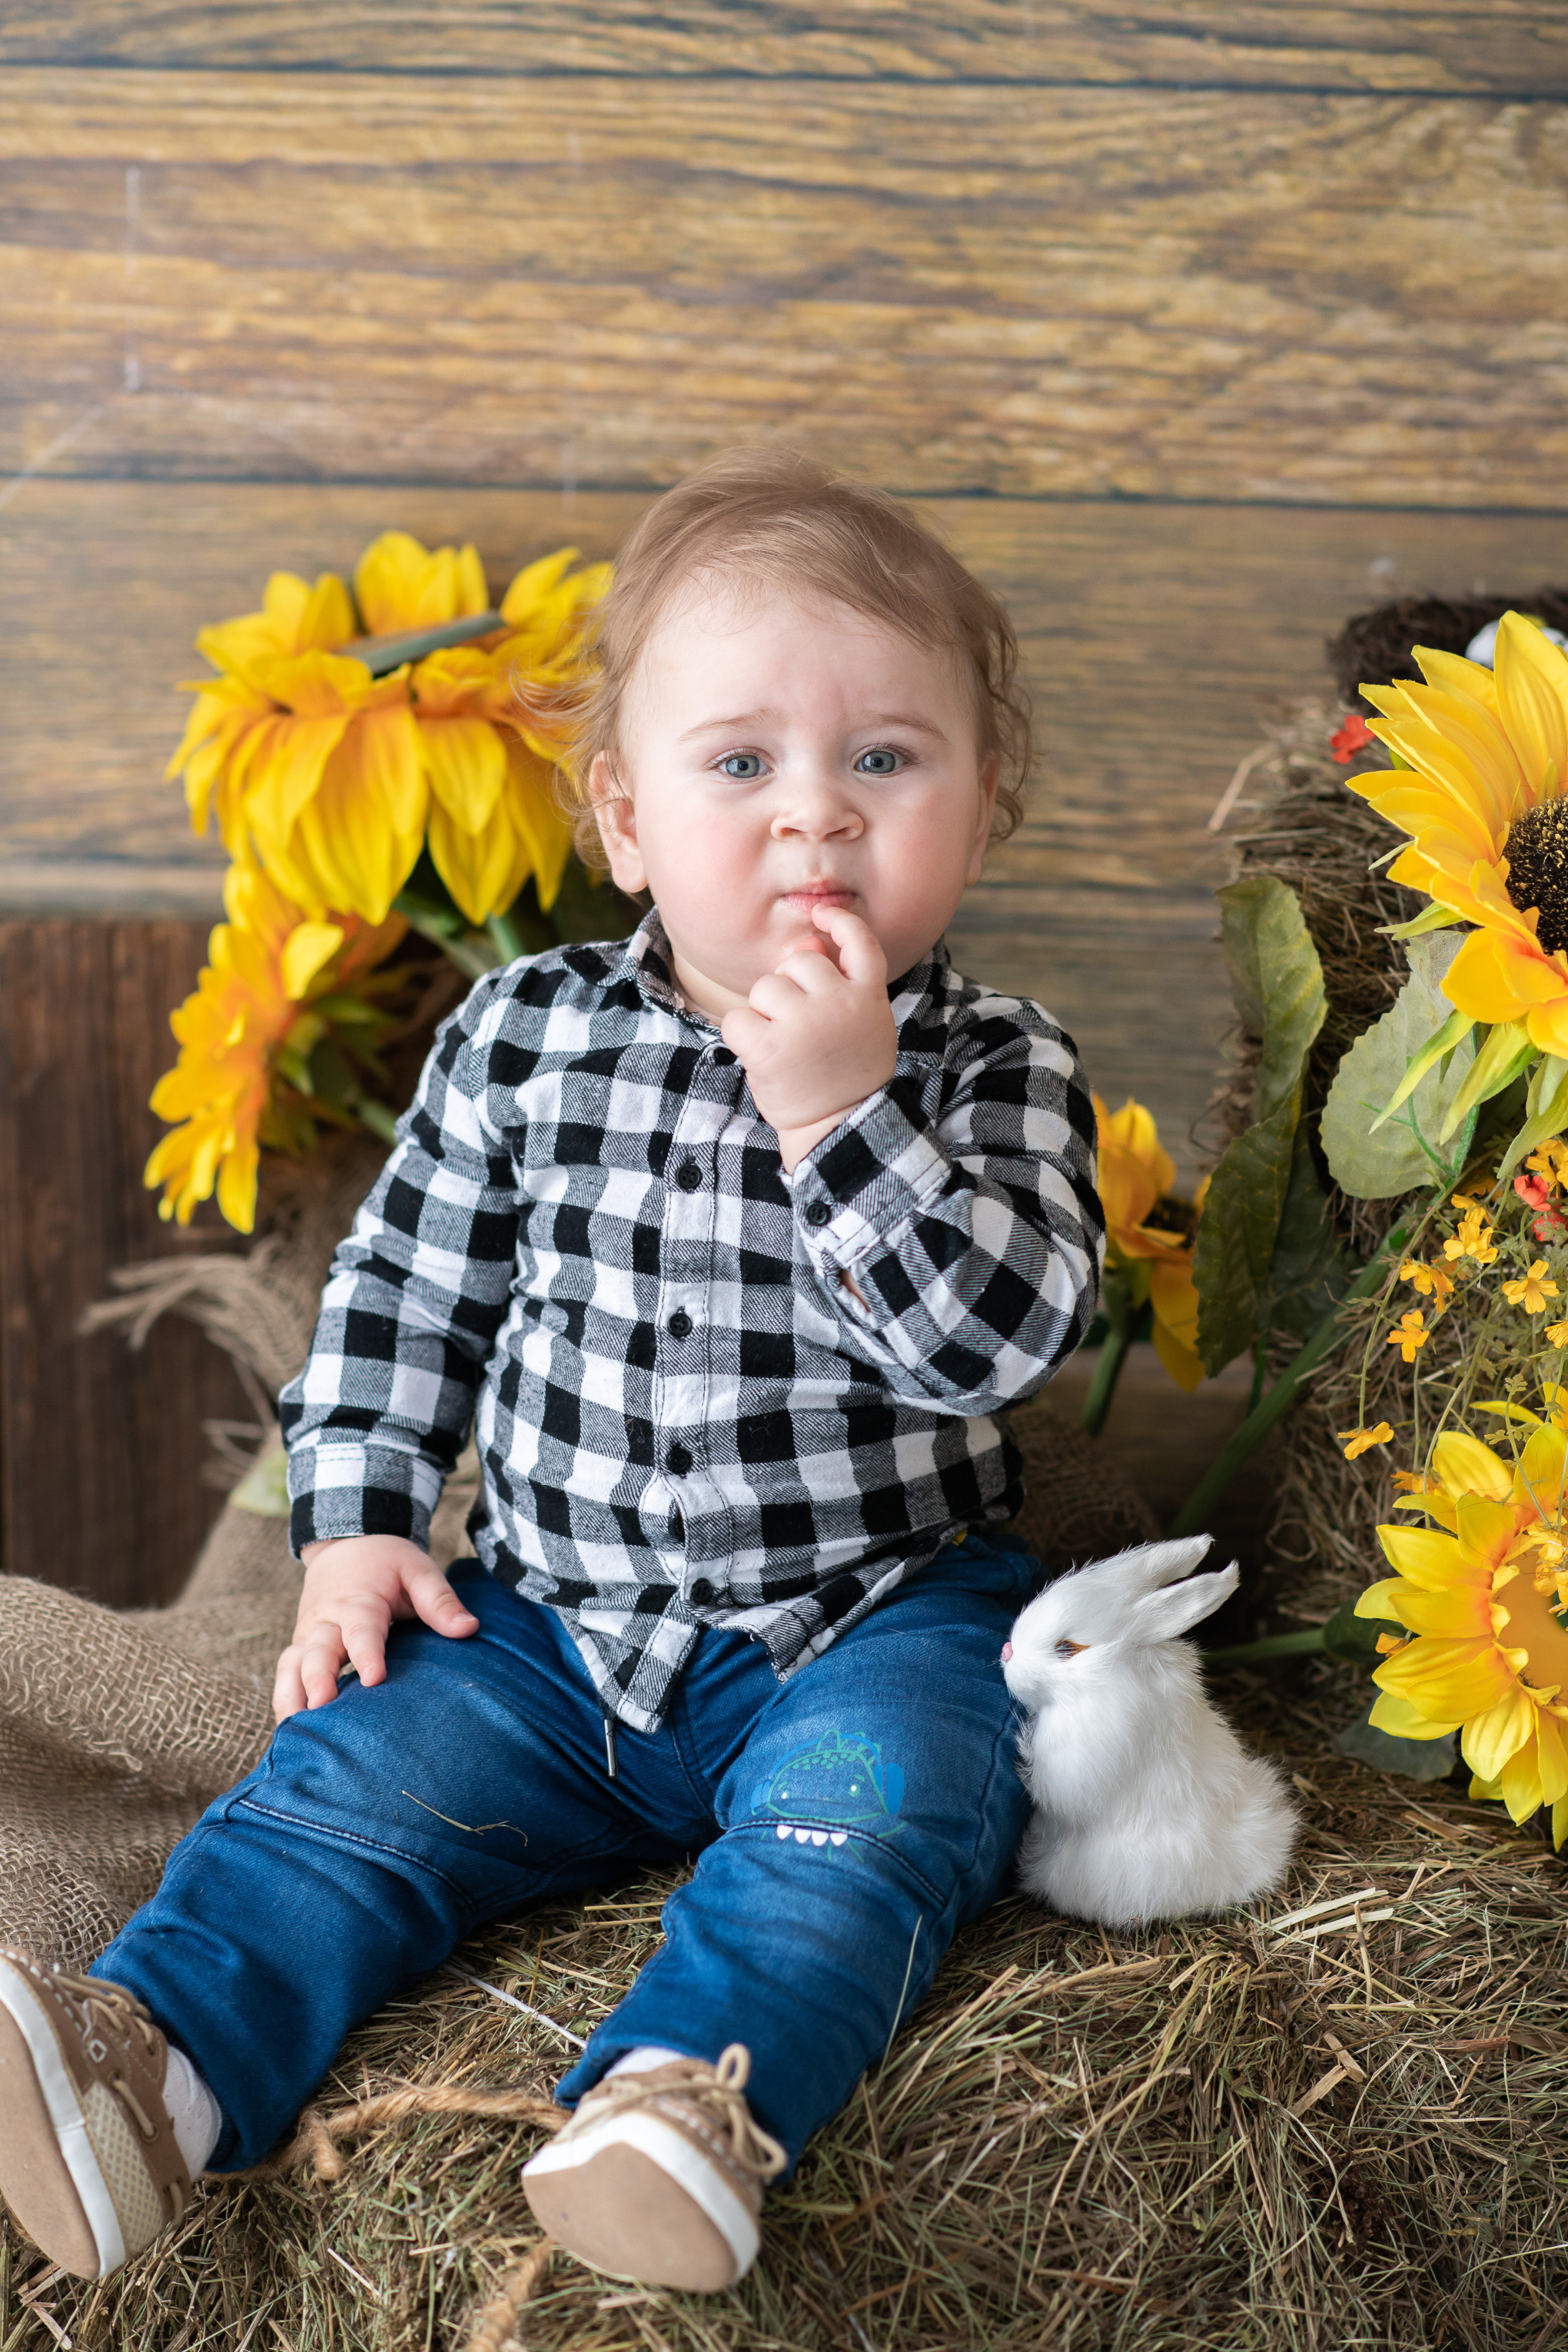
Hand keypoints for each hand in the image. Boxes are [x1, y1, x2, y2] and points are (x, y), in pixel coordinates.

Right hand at [273, 1533, 478, 1719]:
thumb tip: (469, 1629)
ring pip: (291, 1666)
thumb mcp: (417, 1569)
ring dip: (291, 1696)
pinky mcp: (300, 1647)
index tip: (374, 1678)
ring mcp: (308, 1635)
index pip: (361, 1628)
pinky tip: (291, 1730)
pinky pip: (286, 1674)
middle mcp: (326, 1621)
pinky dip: (284, 1699)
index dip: (366, 1653)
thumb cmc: (386, 1562)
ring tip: (296, 1731)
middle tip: (322, 1709)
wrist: (345, 1544)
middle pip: (317, 1651)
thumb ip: (440, 1600)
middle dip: (317, 1680)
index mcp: (358, 1601)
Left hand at [721, 908, 896, 1171]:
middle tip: (800, 1031)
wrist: (840, 1127)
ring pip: (764, 989)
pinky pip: (737, 1018)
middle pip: (797, 965)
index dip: (839, 922)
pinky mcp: (771, 1047)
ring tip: (783, 1046)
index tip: (821, 914)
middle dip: (788, 990)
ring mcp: (806, 1023)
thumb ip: (838, 987)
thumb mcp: (858, 1027)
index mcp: (868, 997)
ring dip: (764, 1013)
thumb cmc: (844, 1076)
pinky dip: (740, 1036)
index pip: (860, 942)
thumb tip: (807, 947)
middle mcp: (840, 1003)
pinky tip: (759, 1056)